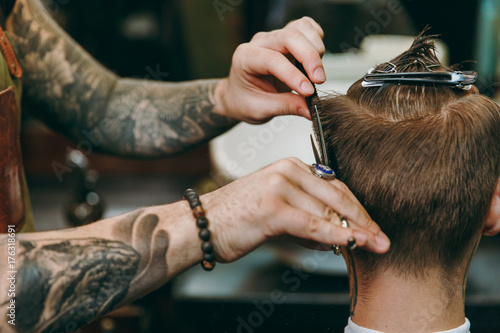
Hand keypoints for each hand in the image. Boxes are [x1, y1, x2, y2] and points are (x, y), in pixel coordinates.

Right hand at [202, 158, 389, 262]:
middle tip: (382, 238)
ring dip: (356, 232)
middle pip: (338, 196)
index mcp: (290, 167)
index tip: (371, 225)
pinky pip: (313, 226)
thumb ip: (306, 214)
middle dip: (363, 220)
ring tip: (374, 245)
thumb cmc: (235, 218)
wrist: (201, 224)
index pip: (334, 186)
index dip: (357, 208)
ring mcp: (280, 187)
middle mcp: (287, 171)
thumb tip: (337, 231)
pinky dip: (335, 236)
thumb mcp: (277, 209)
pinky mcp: (274, 208)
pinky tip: (352, 244)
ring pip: (328, 212)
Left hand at [214, 17, 325, 123]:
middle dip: (309, 57)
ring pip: (301, 28)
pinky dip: (316, 40)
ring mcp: (275, 38)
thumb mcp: (260, 109)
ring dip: (314, 48)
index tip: (308, 92)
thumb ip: (286, 107)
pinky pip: (306, 27)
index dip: (293, 75)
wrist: (239, 96)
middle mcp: (260, 43)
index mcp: (245, 58)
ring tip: (316, 72)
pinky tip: (315, 59)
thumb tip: (310, 110)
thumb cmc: (245, 100)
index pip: (273, 60)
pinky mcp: (287, 37)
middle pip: (289, 37)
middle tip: (319, 80)